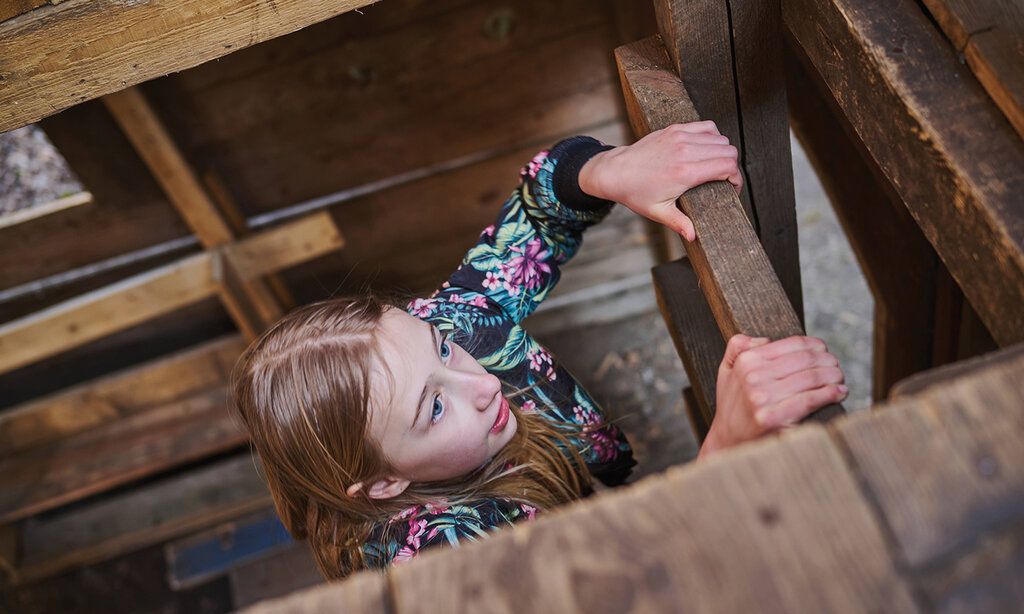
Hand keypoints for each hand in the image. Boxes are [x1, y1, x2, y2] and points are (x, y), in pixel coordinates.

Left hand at [578, 121, 741, 240]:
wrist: (615, 172)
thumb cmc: (636, 193)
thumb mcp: (658, 212)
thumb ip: (679, 223)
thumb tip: (693, 237)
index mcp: (685, 173)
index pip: (727, 167)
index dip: (736, 178)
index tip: (732, 188)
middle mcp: (685, 151)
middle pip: (728, 151)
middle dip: (732, 166)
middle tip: (725, 179)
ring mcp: (680, 137)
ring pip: (720, 138)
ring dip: (723, 152)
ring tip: (716, 166)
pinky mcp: (675, 129)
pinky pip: (707, 126)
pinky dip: (713, 136)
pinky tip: (708, 148)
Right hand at [699, 335, 847, 458]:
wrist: (727, 440)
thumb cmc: (733, 405)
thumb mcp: (726, 370)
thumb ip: (738, 346)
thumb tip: (766, 340)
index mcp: (747, 361)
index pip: (792, 344)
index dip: (815, 345)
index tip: (824, 351)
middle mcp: (753, 377)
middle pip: (806, 360)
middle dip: (828, 361)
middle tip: (836, 367)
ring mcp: (763, 398)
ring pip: (811, 377)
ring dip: (833, 376)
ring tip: (839, 379)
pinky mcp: (773, 418)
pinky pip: (809, 400)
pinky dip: (830, 394)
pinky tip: (839, 392)